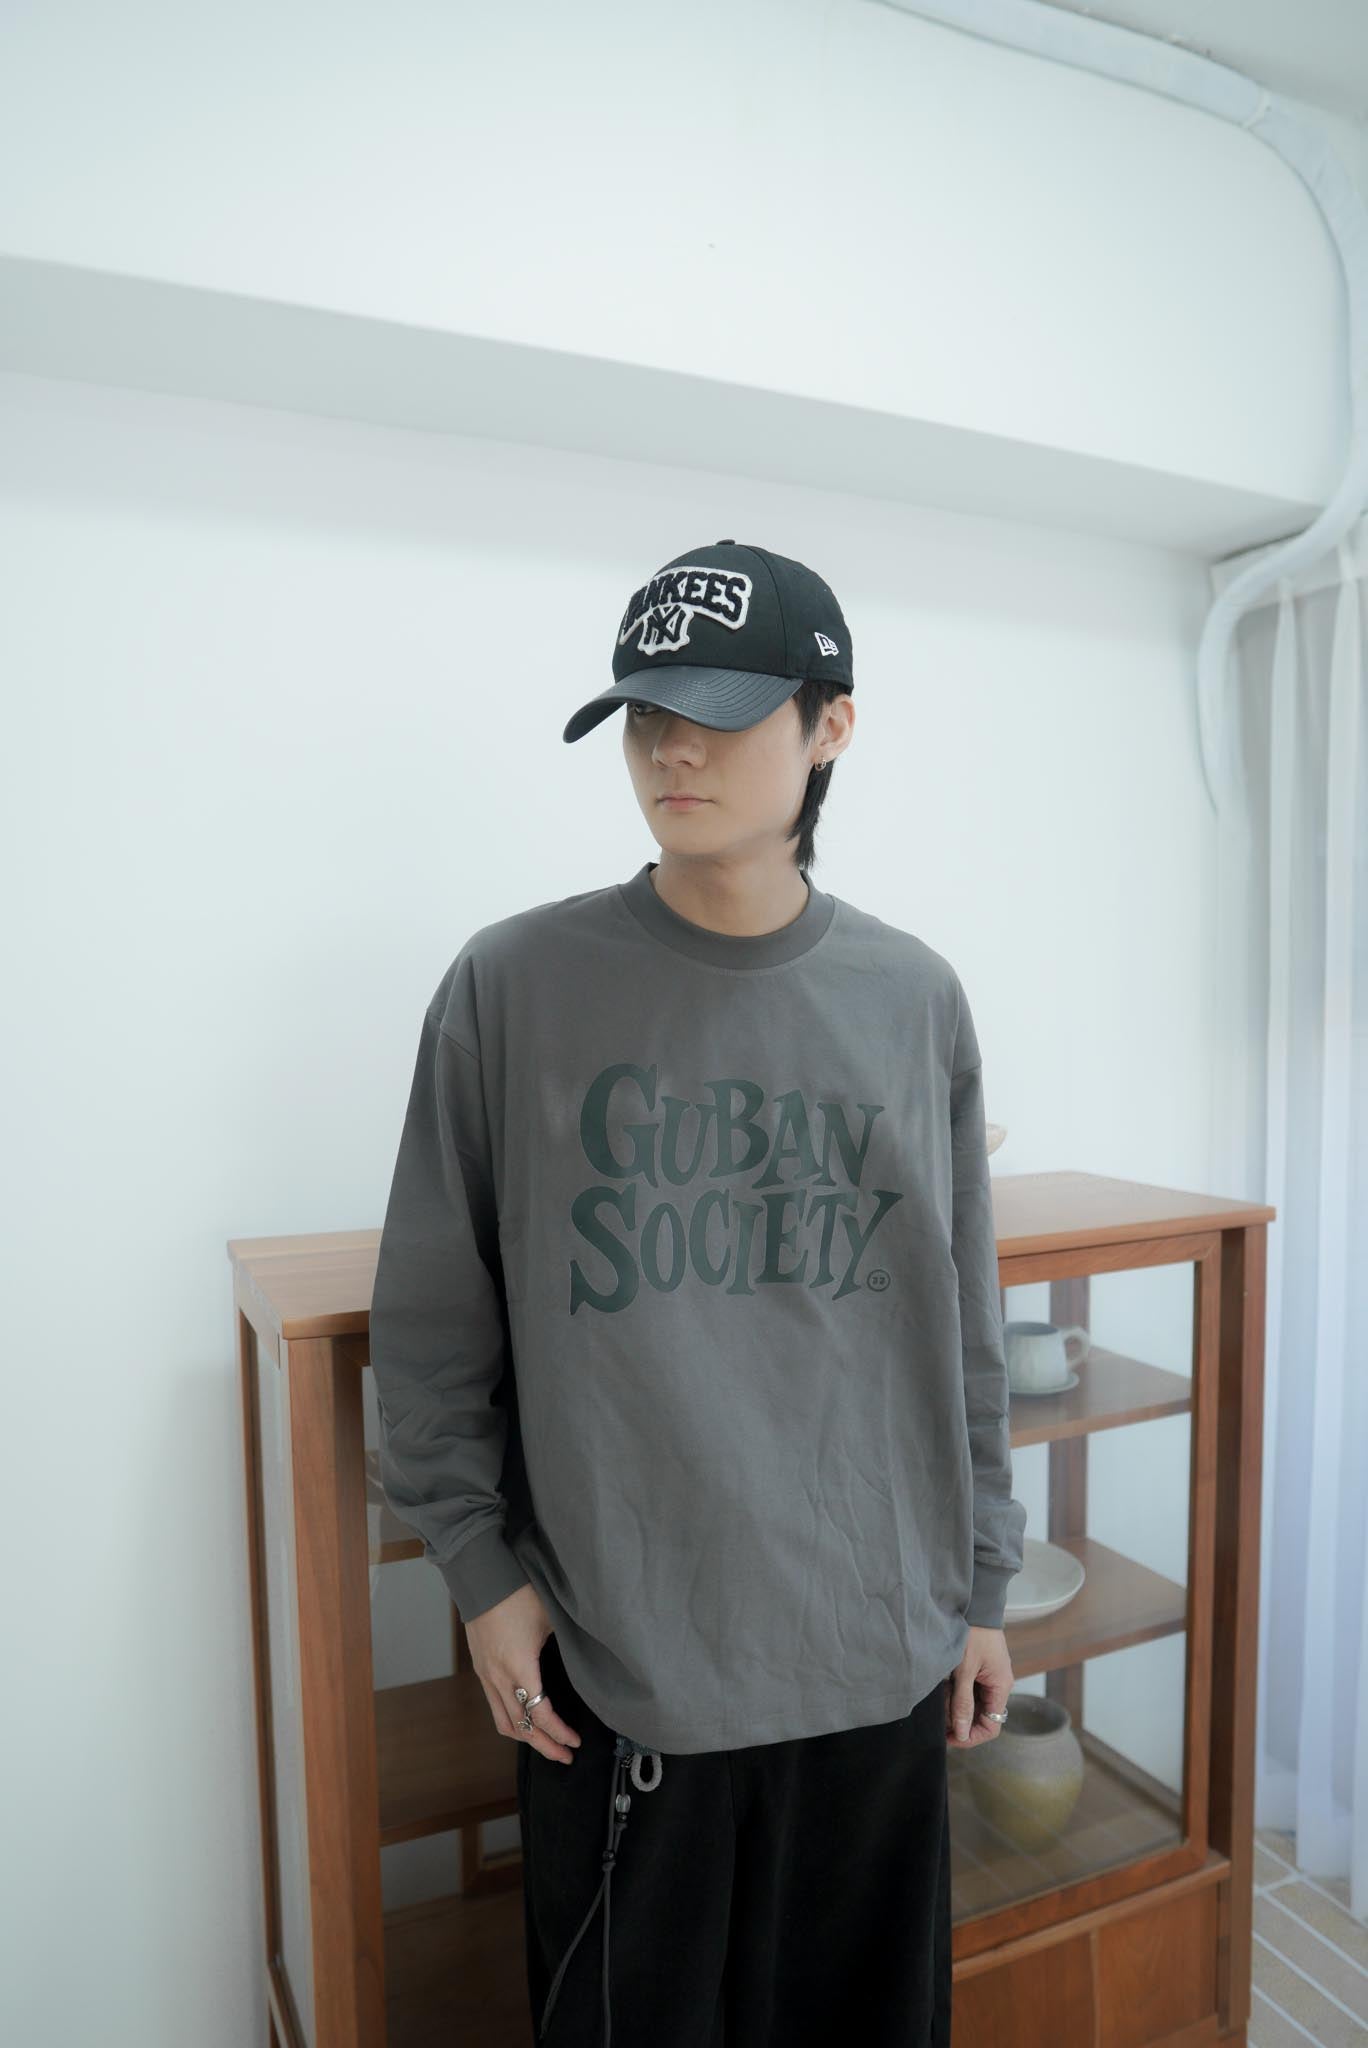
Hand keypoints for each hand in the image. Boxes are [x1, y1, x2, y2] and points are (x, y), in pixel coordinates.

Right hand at [465, 1582, 582, 1763]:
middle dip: (545, 1746)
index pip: (540, 1714)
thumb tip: (587, 1661)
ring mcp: (487, 1675)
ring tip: (546, 1745)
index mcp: (519, 1667)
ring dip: (526, 1739)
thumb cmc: (518, 1593)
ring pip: (504, 1722)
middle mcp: (499, 1677)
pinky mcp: (482, 1669)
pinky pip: (495, 1707)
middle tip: (565, 1755)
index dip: (559, 1732)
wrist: (483, 1578)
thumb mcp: (550, 1618)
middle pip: (522, 1727)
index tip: (574, 1740)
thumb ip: (566, 1645)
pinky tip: (525, 1721)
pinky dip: (512, 1722)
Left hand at [945, 1624, 1012, 1747]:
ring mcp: (990, 1676)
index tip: (949, 1736)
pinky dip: (957, 1694)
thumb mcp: (964, 1671)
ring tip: (938, 1703)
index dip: (970, 1736)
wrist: (976, 1603)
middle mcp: (998, 1685)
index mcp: (1001, 1687)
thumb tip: (962, 1733)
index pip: (991, 1727)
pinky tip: (942, 1689)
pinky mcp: (981, 1668)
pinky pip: (971, 1690)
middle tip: (939, 1720)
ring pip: (974, 1704)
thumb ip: (963, 1703)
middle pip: (982, 1717)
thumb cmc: (972, 1634)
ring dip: (957, 1707)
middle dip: (960, 1721)